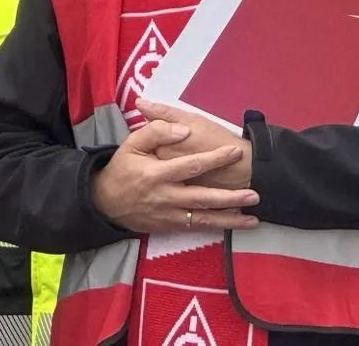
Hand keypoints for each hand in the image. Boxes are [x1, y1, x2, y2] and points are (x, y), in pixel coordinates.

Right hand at [90, 118, 257, 233]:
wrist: (104, 202)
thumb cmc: (122, 169)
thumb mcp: (132, 144)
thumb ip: (156, 131)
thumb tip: (183, 130)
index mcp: (156, 174)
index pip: (190, 166)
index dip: (214, 159)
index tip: (235, 151)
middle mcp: (165, 197)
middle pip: (201, 198)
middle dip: (229, 197)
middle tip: (254, 193)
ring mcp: (168, 215)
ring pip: (202, 219)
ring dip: (229, 219)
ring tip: (253, 218)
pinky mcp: (170, 226)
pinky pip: (197, 227)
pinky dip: (217, 226)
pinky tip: (237, 224)